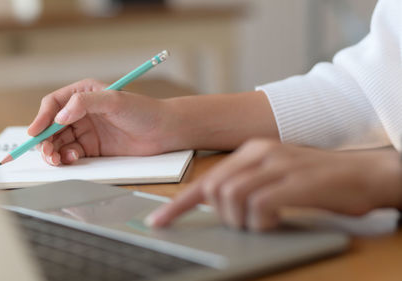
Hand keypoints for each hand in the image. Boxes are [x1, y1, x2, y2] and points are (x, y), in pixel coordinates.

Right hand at [28, 79, 178, 165]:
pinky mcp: (92, 148)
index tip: (35, 133)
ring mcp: (86, 130)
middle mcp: (81, 111)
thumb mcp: (114, 100)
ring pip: (58, 141)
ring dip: (52, 151)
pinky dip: (66, 158)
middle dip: (44, 139)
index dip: (41, 118)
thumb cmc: (142, 110)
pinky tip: (72, 159)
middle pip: (51, 126)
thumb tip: (59, 117)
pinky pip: (70, 153)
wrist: (163, 131)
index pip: (53, 104)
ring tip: (56, 160)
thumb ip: (85, 103)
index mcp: (83, 93)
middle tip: (46, 153)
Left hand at [145, 139, 401, 230]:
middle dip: (221, 215)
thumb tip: (218, 204)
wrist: (366, 173)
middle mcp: (260, 153)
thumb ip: (246, 185)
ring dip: (242, 220)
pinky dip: (261, 220)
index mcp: (250, 151)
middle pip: (214, 189)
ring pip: (232, 196)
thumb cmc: (319, 181)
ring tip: (265, 222)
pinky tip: (276, 221)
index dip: (178, 205)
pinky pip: (260, 204)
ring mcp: (278, 164)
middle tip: (245, 223)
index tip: (159, 222)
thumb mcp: (275, 178)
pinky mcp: (297, 180)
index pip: (205, 180)